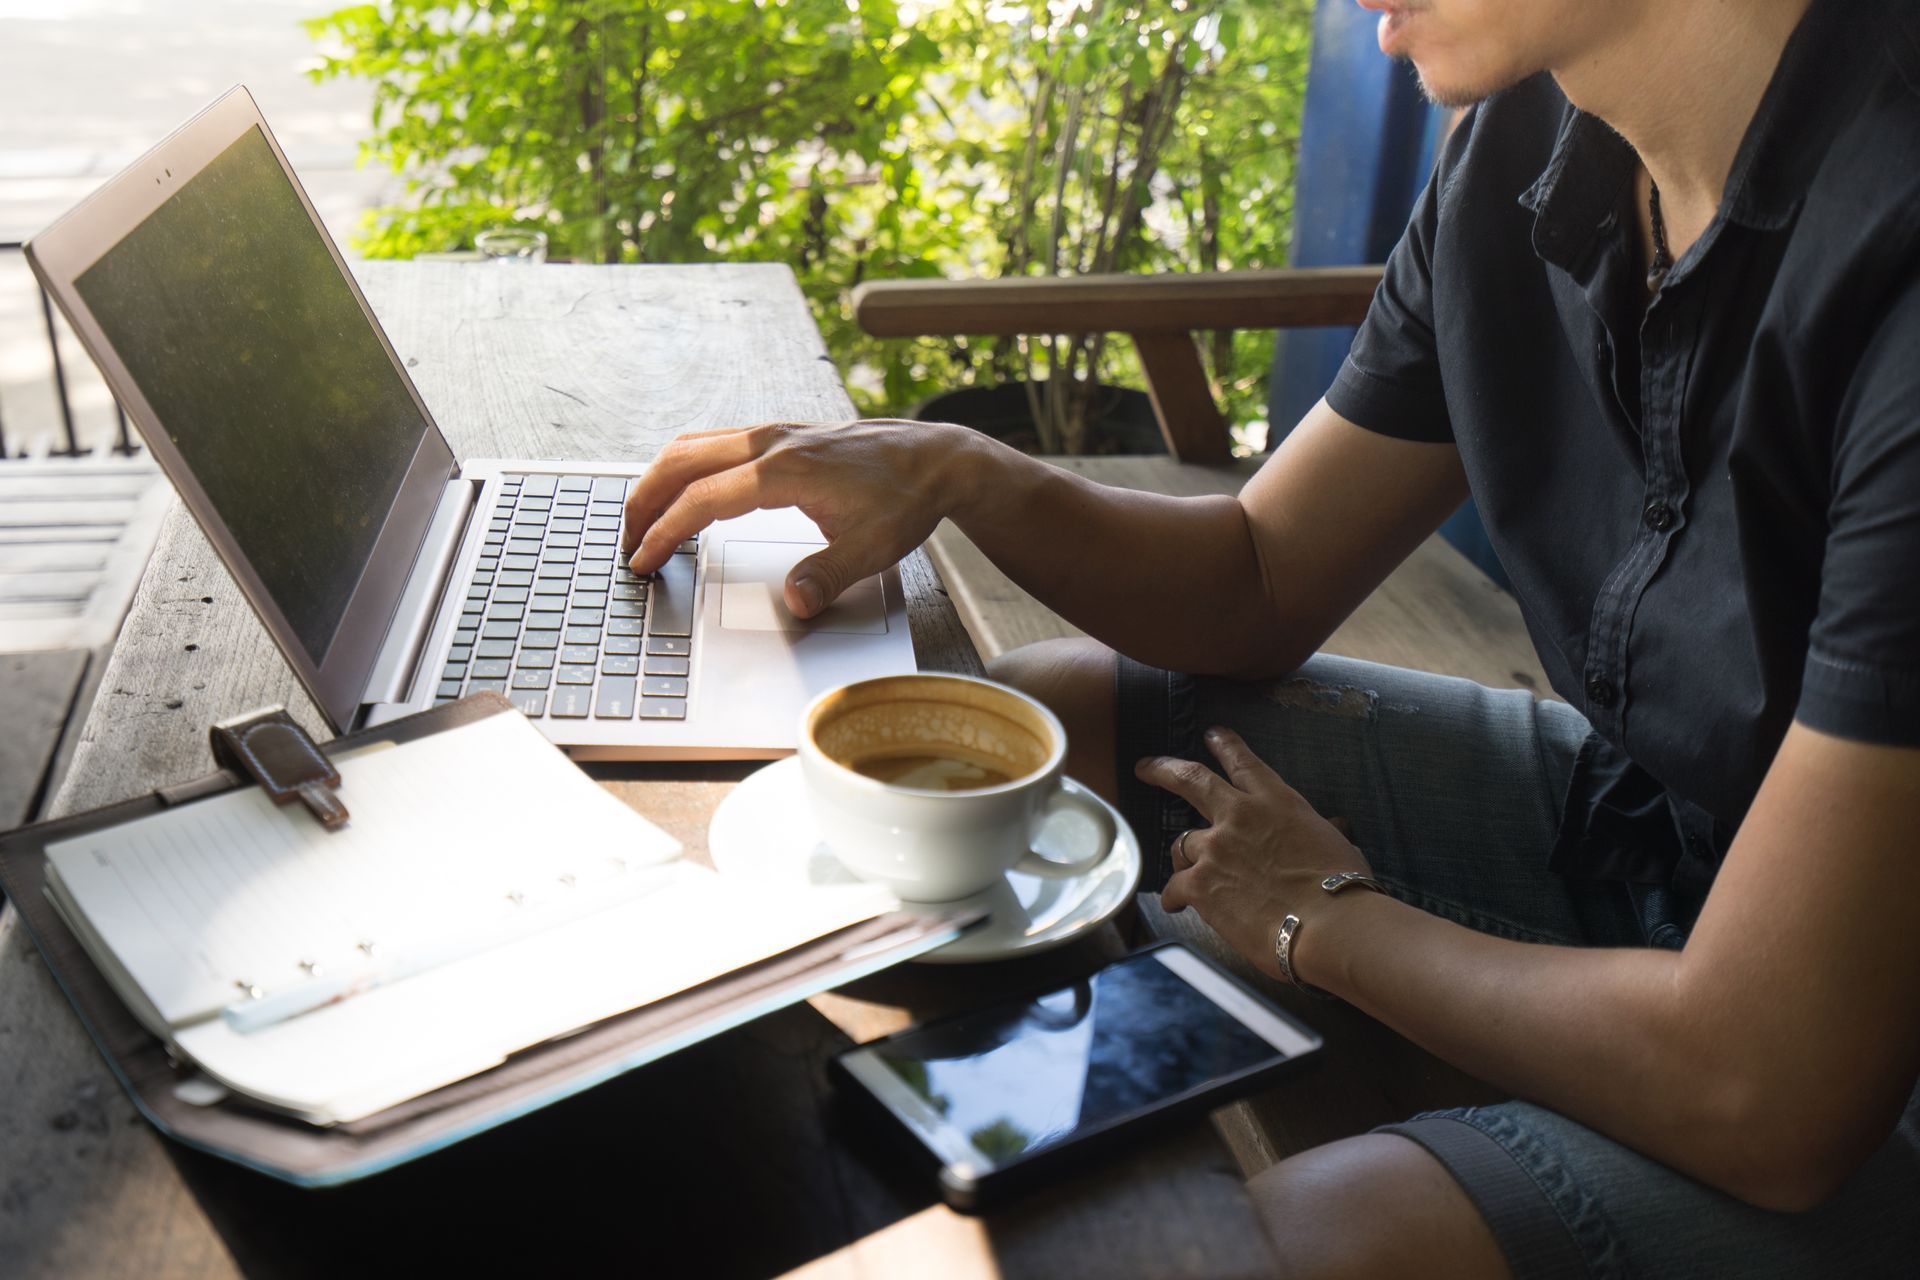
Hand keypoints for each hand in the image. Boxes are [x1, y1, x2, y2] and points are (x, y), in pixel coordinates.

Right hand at [621, 419, 974, 617]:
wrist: (936, 458)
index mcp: (783, 471)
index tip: (641, 560)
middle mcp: (770, 443)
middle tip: (625, 541)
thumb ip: (829, 576)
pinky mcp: (779, 433)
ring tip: (643, 519)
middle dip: (642, 501)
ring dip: (658, 479)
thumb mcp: (873, 548)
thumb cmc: (905, 499)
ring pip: (692, 444)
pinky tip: (684, 493)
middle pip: (679, 461)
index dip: (664, 532)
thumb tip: (795, 603)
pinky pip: (713, 441)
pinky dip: (684, 466)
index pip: (701, 500)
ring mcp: (772, 432)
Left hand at [1136, 726, 1371, 980]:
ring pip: (1181, 843)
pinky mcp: (1200, 884)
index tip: (1212, 734)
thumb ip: (1322, 830)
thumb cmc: (1344, 887)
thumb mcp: (1336, 844)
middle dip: (1163, 769)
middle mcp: (1239, 816)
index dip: (1225, 745)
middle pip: (1191, 780)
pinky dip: (1175, 897)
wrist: (1330, 924)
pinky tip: (1178, 905)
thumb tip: (1336, 827)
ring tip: (1188, 875)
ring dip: (1185, 858)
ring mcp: (1215, 848)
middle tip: (1145, 767)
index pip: (1243, 762)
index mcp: (1276, 801)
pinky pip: (1174, 886)